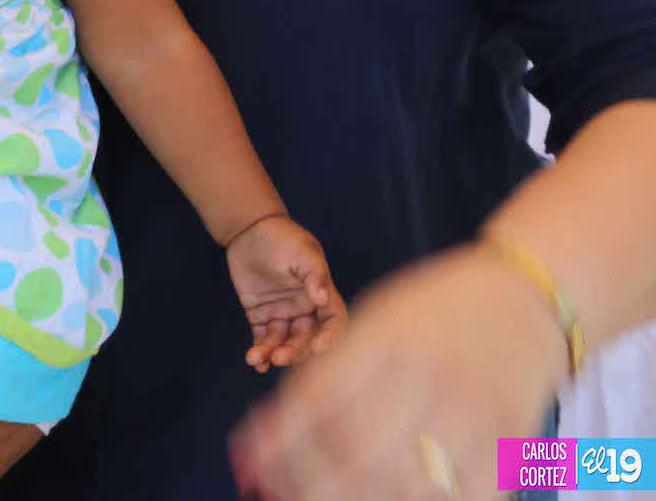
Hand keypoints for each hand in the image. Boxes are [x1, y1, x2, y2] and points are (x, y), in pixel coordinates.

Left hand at [227, 215, 345, 371]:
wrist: (249, 228)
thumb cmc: (283, 237)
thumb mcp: (304, 252)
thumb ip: (315, 275)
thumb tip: (322, 299)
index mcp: (320, 296)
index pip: (333, 323)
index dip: (330, 338)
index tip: (317, 347)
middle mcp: (304, 310)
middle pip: (306, 339)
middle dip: (295, 352)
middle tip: (280, 357)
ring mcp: (282, 314)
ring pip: (283, 342)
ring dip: (274, 354)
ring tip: (257, 358)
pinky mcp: (261, 315)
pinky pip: (263, 338)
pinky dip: (260, 351)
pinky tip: (254, 361)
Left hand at [230, 244, 566, 500]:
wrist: (526, 298)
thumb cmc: (437, 309)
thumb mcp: (379, 319)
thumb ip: (334, 368)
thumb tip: (277, 425)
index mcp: (386, 338)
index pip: (319, 399)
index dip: (281, 439)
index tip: (252, 460)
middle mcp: (426, 377)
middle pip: (355, 451)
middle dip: (308, 484)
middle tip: (278, 494)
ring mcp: (470, 417)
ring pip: (400, 487)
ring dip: (351, 499)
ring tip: (320, 498)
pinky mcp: (504, 448)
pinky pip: (456, 500)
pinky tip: (385, 500)